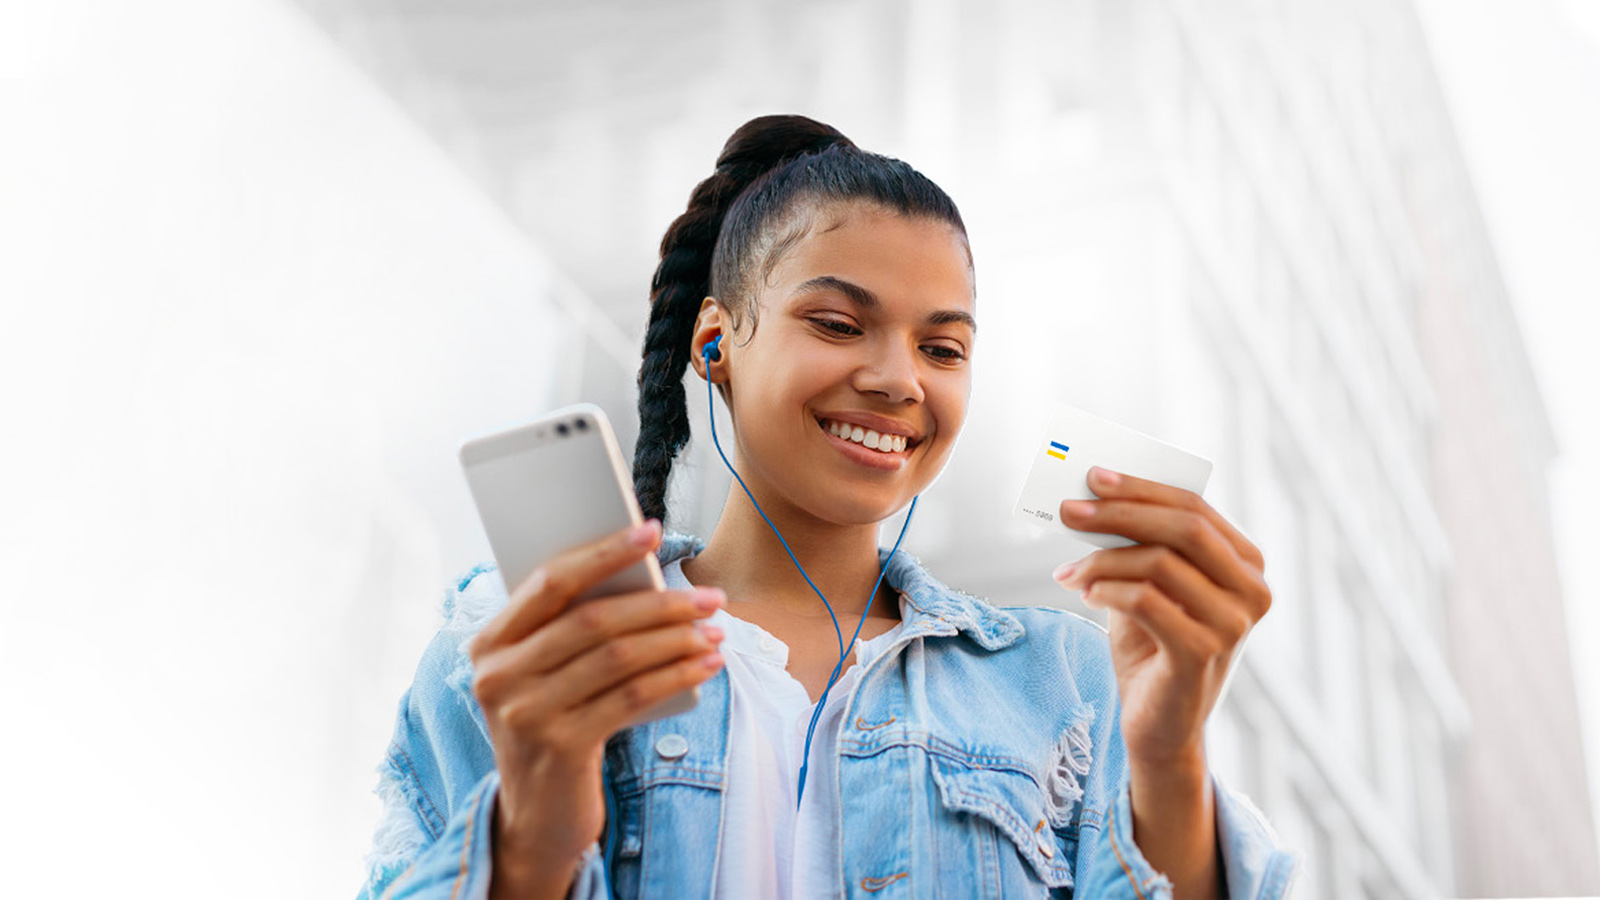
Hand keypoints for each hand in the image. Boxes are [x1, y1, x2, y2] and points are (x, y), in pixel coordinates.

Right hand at [466, 520, 726, 894]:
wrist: (535, 817)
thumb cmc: (552, 727)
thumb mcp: (545, 676)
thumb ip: (572, 631)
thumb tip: (646, 578)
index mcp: (489, 644)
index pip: (549, 582)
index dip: (603, 553)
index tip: (650, 530)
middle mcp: (497, 676)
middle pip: (591, 620)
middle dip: (659, 602)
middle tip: (708, 596)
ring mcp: (525, 714)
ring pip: (617, 657)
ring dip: (676, 639)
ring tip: (715, 629)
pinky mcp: (560, 747)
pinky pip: (631, 697)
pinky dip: (676, 675)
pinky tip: (706, 664)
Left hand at [1051, 466, 1270, 765]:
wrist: (1160, 725)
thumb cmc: (1152, 647)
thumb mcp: (1148, 586)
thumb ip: (1138, 546)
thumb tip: (1093, 499)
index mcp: (1245, 564)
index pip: (1195, 507)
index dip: (1142, 487)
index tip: (1094, 475)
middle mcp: (1252, 591)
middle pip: (1184, 528)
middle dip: (1119, 512)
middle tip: (1068, 510)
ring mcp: (1234, 624)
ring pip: (1160, 563)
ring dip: (1102, 559)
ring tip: (1069, 570)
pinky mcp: (1203, 653)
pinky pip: (1146, 602)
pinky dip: (1108, 590)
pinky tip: (1085, 593)